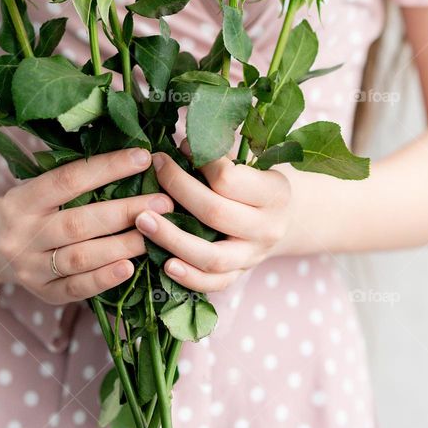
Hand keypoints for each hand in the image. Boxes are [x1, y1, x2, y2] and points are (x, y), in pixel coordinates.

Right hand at [0, 148, 172, 304]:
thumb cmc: (35, 212)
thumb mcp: (40, 190)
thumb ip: (75, 179)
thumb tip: (132, 158)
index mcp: (21, 201)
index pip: (67, 180)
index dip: (107, 168)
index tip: (143, 159)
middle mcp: (21, 235)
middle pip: (78, 223)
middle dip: (125, 211)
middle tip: (164, 203)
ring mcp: (30, 268)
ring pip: (81, 257)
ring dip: (123, 245)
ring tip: (157, 234)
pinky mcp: (44, 294)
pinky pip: (78, 288)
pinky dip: (105, 278)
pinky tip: (130, 268)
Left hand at [135, 152, 292, 292]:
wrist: (286, 220)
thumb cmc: (258, 182)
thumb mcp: (253, 162)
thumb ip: (222, 152)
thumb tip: (181, 143)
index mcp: (275, 193)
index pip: (231, 179)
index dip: (202, 161)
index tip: (178, 148)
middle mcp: (267, 228)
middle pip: (216, 213)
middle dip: (179, 191)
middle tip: (154, 172)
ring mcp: (253, 256)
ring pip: (212, 256)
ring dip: (173, 239)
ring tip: (142, 221)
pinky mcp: (239, 275)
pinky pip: (212, 283)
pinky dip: (189, 278)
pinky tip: (165, 264)